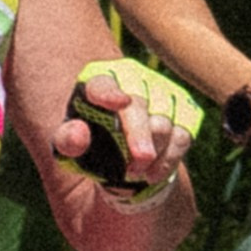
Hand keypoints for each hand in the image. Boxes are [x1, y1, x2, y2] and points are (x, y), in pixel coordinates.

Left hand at [54, 59, 197, 192]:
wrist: (117, 153)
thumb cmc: (88, 144)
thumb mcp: (69, 147)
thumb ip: (67, 141)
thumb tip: (78, 135)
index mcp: (98, 79)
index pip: (102, 84)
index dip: (110, 93)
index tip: (121, 101)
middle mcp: (132, 77)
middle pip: (139, 103)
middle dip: (139, 135)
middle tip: (137, 163)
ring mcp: (160, 89)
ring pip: (164, 121)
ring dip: (153, 152)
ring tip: (136, 173)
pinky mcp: (183, 107)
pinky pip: (183, 133)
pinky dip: (170, 157)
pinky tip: (153, 174)